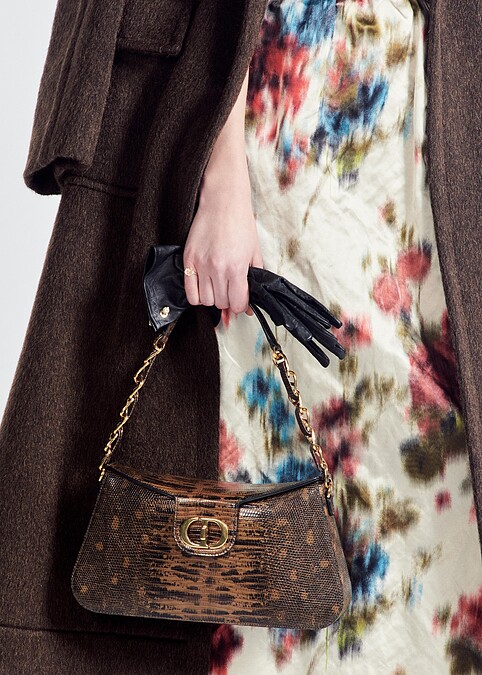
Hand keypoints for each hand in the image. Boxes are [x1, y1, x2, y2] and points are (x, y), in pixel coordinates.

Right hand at [183, 64, 261, 316]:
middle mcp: (217, 268)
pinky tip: (203, 285)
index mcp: (237, 267)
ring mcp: (200, 264)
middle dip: (226, 300)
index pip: (237, 304)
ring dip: (211, 297)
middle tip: (229, 288)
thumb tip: (249, 306)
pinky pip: (189, 292)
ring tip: (216, 284)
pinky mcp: (188, 259)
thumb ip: (254, 280)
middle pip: (220, 303)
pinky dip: (196, 295)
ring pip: (204, 301)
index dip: (240, 305)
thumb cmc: (241, 224)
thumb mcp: (254, 253)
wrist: (222, 201)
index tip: (240, 299)